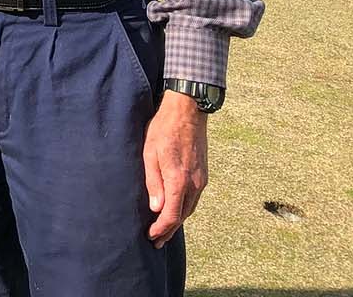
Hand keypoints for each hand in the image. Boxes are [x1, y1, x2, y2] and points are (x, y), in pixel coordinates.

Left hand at [143, 90, 208, 245]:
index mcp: (179, 180)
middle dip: (169, 230)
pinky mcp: (203, 174)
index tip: (151, 237)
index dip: (161, 229)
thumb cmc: (163, 129)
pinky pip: (194, 198)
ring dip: (178, 220)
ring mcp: (201, 179)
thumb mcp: (149, 153)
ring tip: (165, 229)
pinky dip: (184, 208)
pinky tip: (176, 209)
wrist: (188, 111)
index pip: (171, 215)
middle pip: (182, 215)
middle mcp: (194, 184)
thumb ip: (153, 182)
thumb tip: (156, 208)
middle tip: (157, 240)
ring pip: (190, 208)